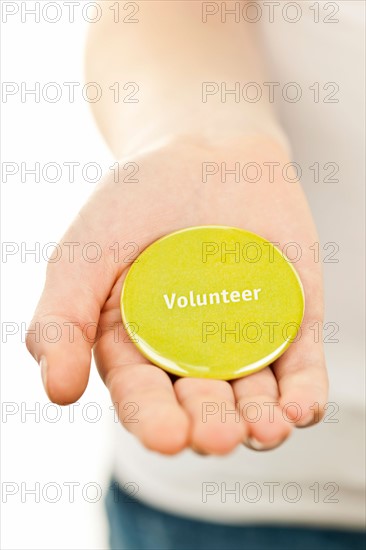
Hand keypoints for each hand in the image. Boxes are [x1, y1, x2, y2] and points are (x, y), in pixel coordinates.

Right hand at [26, 137, 327, 454]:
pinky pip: (300, 364)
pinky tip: (301, 409)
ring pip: (253, 395)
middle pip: (202, 403)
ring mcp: (242, 339)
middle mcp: (190, 355)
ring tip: (266, 429)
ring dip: (260, 421)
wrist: (201, 150)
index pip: (143, 396)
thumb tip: (58, 390)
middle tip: (217, 436)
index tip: (167, 436)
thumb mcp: (83, 254)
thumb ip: (61, 319)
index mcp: (136, 348)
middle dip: (210, 425)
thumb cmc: (134, 203)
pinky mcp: (289, 320)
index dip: (153, 420)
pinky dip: (304, 391)